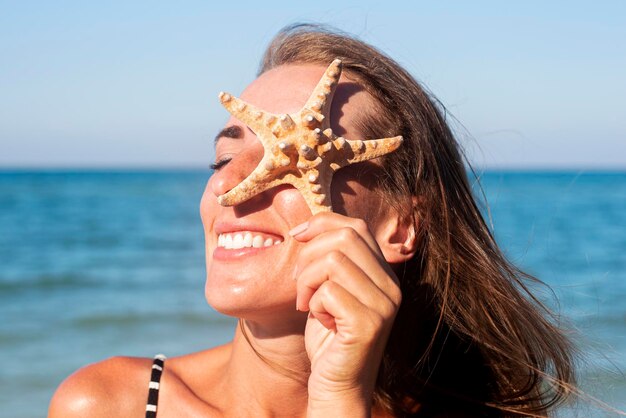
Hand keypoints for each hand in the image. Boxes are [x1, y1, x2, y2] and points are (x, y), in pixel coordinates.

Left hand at [290, 213, 401, 416]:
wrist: (337, 385)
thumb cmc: (328, 336)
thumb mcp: (329, 289)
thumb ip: (330, 259)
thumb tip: (306, 226)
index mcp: (383, 274)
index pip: (356, 227)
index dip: (322, 223)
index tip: (296, 236)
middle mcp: (391, 286)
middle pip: (345, 237)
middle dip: (309, 254)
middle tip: (299, 282)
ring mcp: (384, 305)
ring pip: (333, 260)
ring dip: (307, 281)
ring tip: (306, 303)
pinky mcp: (369, 323)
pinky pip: (328, 291)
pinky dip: (312, 303)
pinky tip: (318, 320)